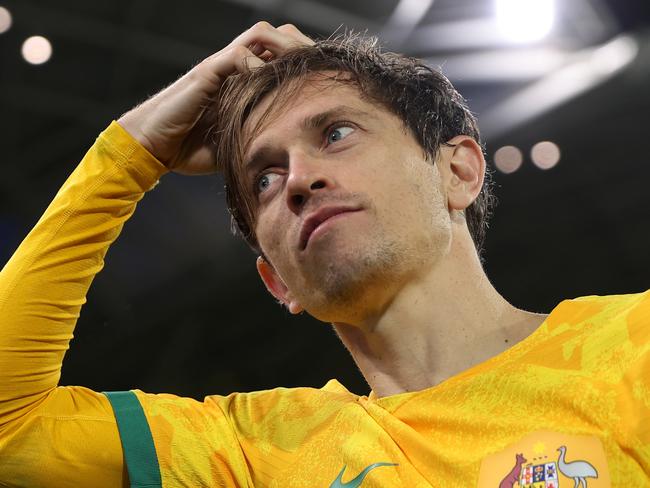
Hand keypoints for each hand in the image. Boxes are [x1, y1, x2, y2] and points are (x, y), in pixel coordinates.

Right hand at [117, 22, 312, 174]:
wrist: (154, 147)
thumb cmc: (193, 148)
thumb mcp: (238, 143)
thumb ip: (261, 137)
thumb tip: (293, 152)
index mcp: (246, 81)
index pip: (283, 56)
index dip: (306, 64)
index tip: (327, 82)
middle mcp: (236, 67)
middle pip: (279, 36)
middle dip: (303, 49)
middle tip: (321, 73)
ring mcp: (222, 67)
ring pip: (261, 35)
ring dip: (284, 48)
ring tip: (300, 72)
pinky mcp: (207, 73)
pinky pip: (237, 55)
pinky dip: (256, 67)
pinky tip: (268, 88)